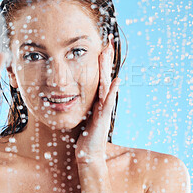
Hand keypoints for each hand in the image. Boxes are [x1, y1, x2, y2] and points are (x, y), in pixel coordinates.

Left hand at [75, 34, 119, 163]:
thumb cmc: (85, 134)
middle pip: (105, 74)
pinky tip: (116, 81)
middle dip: (106, 57)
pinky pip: (108, 102)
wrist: (89, 152)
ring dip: (108, 68)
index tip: (100, 43)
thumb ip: (84, 101)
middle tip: (108, 40)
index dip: (100, 59)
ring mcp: (104, 108)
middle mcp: (103, 100)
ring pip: (107, 83)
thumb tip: (75, 90)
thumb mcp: (84, 112)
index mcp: (97, 98)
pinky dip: (113, 91)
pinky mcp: (103, 117)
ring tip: (108, 52)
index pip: (99, 74)